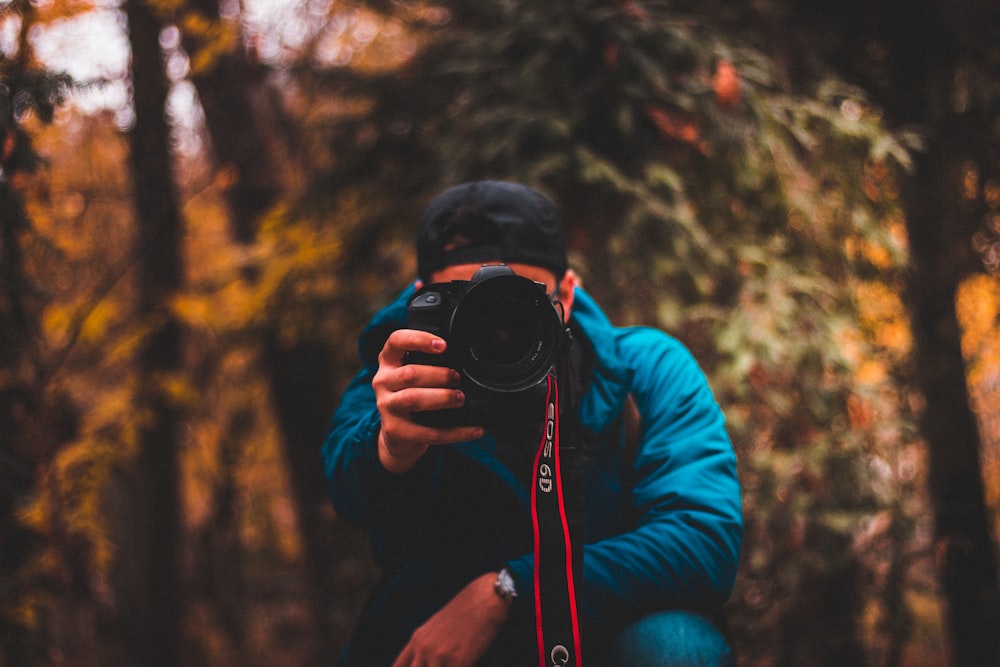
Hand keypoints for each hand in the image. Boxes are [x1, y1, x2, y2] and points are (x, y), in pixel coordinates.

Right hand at [373, 329, 483, 472]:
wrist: (397, 435)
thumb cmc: (411, 394)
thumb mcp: (412, 372)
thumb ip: (427, 361)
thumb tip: (464, 357)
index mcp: (388, 361)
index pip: (396, 341)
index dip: (419, 340)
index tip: (443, 345)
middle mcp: (382, 381)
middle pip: (410, 373)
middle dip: (439, 375)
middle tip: (457, 378)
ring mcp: (386, 407)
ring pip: (413, 398)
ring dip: (442, 397)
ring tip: (460, 398)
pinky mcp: (396, 431)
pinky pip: (430, 432)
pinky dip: (457, 432)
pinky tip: (476, 430)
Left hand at [393, 572, 510, 666]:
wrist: (484, 600)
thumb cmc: (465, 612)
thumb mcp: (437, 625)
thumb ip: (426, 645)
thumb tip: (424, 662)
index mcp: (417, 640)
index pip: (399, 666)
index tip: (420, 666)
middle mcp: (424, 649)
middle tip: (439, 664)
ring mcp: (439, 656)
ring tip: (452, 663)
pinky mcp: (458, 662)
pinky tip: (466, 664)